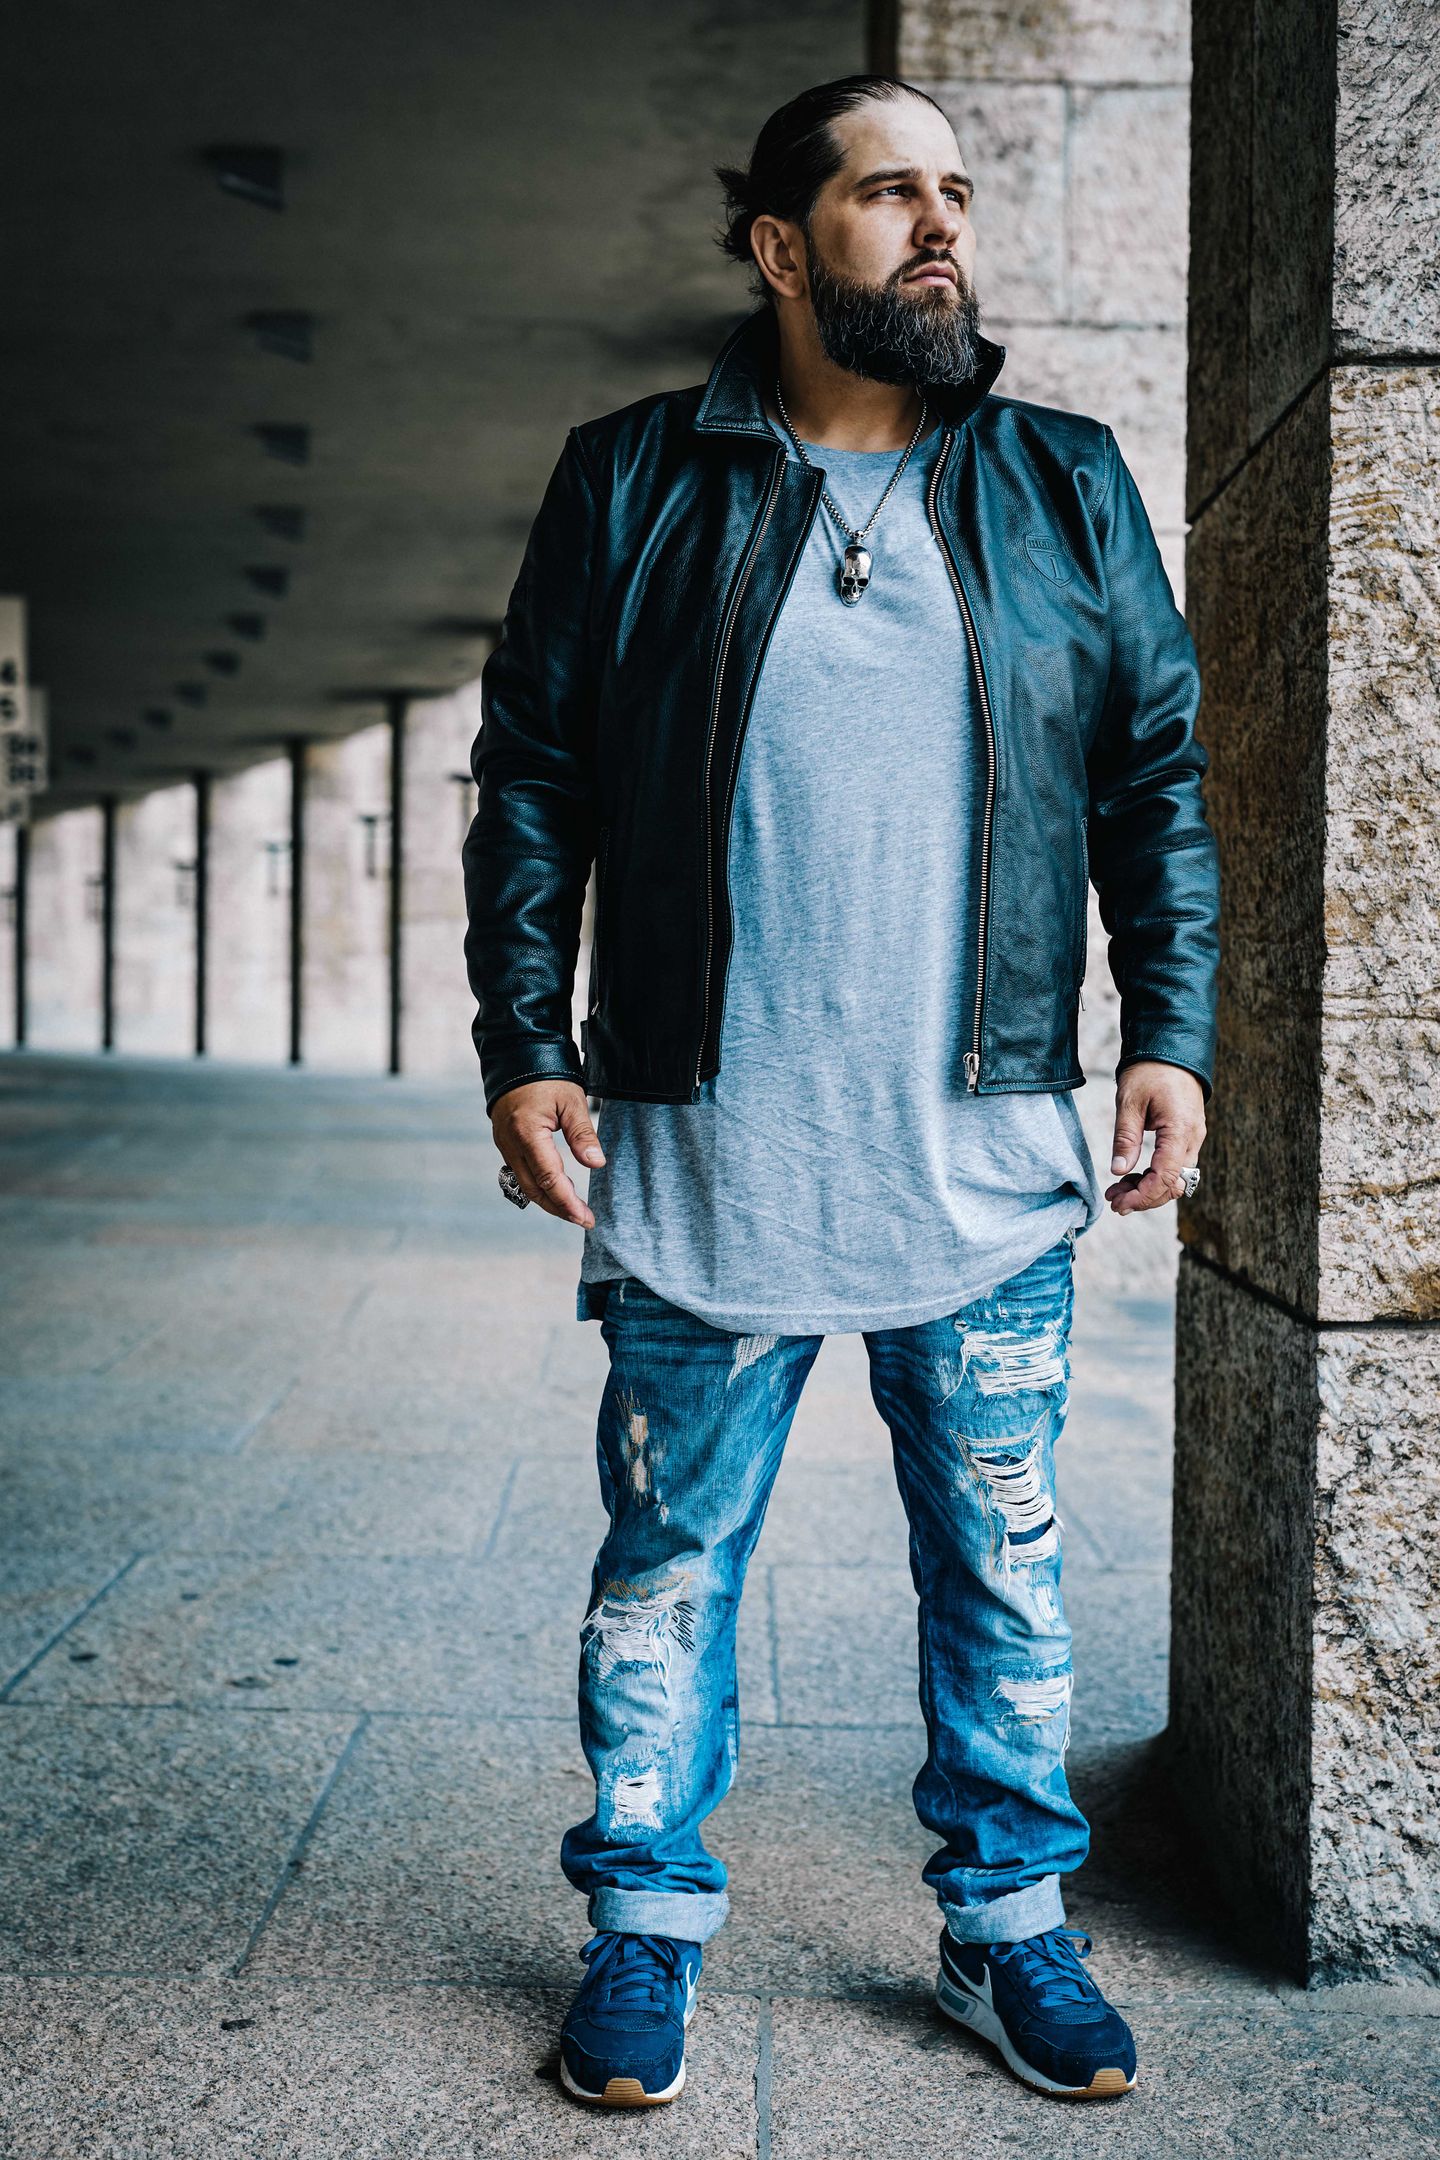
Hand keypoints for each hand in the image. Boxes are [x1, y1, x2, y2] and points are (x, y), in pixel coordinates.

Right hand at [491, 1080, 605, 1227]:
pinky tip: (555, 1189)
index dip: (568, 1202)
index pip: (549, 1178)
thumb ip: (582, 1134)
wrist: (516, 1058)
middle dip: (559, 1208)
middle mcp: (511, 1144)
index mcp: (527, 1133)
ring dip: (549, 1200)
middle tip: (583, 1219)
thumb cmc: (546, 1075)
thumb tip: (596, 1163)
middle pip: (535, 1189)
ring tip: (572, 1210)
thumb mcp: (572, 1101)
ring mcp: (504, 1145)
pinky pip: (520, 1173)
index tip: (586, 1217)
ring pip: (525, 1184)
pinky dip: (538, 1186)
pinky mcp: (504, 1143)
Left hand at [1105, 1061, 1205, 1216]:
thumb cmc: (1150, 1071)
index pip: (1166, 1178)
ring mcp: (1193, 1138)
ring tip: (1118, 1191)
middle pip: (1173, 1184)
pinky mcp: (1187, 1136)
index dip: (1143, 1196)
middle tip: (1114, 1202)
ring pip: (1175, 1178)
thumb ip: (1126, 1138)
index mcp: (1180, 1130)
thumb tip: (1118, 1171)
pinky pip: (1175, 1165)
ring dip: (1148, 1189)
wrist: (1171, 1049)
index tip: (1119, 1203)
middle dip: (1144, 1198)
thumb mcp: (1130, 1101)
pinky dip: (1154, 1176)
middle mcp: (1193, 1138)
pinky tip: (1132, 1177)